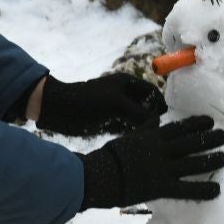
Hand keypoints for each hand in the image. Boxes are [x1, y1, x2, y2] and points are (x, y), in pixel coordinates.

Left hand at [36, 73, 166, 137]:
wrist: (59, 110)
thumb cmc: (88, 101)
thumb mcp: (116, 104)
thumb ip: (139, 112)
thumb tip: (158, 122)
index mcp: (125, 82)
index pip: (151, 90)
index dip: (159, 102)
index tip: (164, 117)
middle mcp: (122, 94)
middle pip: (145, 105)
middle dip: (151, 116)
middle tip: (156, 131)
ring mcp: (115, 109)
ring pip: (136, 118)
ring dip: (141, 126)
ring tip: (146, 138)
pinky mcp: (107, 121)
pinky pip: (125, 127)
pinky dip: (130, 132)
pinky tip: (133, 141)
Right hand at [79, 115, 223, 208]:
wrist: (98, 175)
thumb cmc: (109, 156)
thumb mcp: (128, 137)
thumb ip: (144, 129)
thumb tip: (156, 120)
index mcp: (152, 137)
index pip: (179, 127)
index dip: (197, 123)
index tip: (210, 121)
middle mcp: (161, 150)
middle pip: (191, 142)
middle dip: (210, 138)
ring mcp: (163, 168)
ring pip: (194, 162)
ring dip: (212, 159)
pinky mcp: (162, 187)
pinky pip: (187, 188)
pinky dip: (204, 189)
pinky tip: (217, 190)